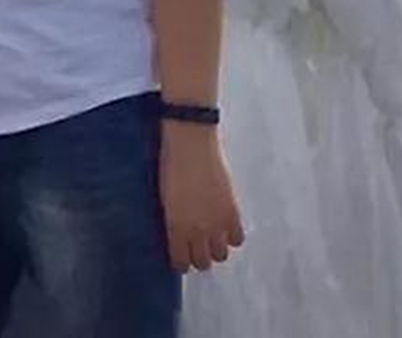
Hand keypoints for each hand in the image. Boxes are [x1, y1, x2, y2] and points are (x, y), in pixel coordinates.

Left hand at [157, 125, 244, 274]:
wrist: (189, 140)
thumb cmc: (170, 162)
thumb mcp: (164, 197)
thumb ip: (172, 222)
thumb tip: (177, 236)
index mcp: (174, 226)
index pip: (181, 262)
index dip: (181, 262)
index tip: (181, 256)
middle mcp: (196, 230)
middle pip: (202, 262)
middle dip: (198, 256)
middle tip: (196, 244)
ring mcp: (216, 221)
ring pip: (220, 255)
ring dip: (216, 247)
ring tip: (211, 234)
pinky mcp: (232, 211)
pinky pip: (237, 239)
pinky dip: (232, 235)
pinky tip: (225, 225)